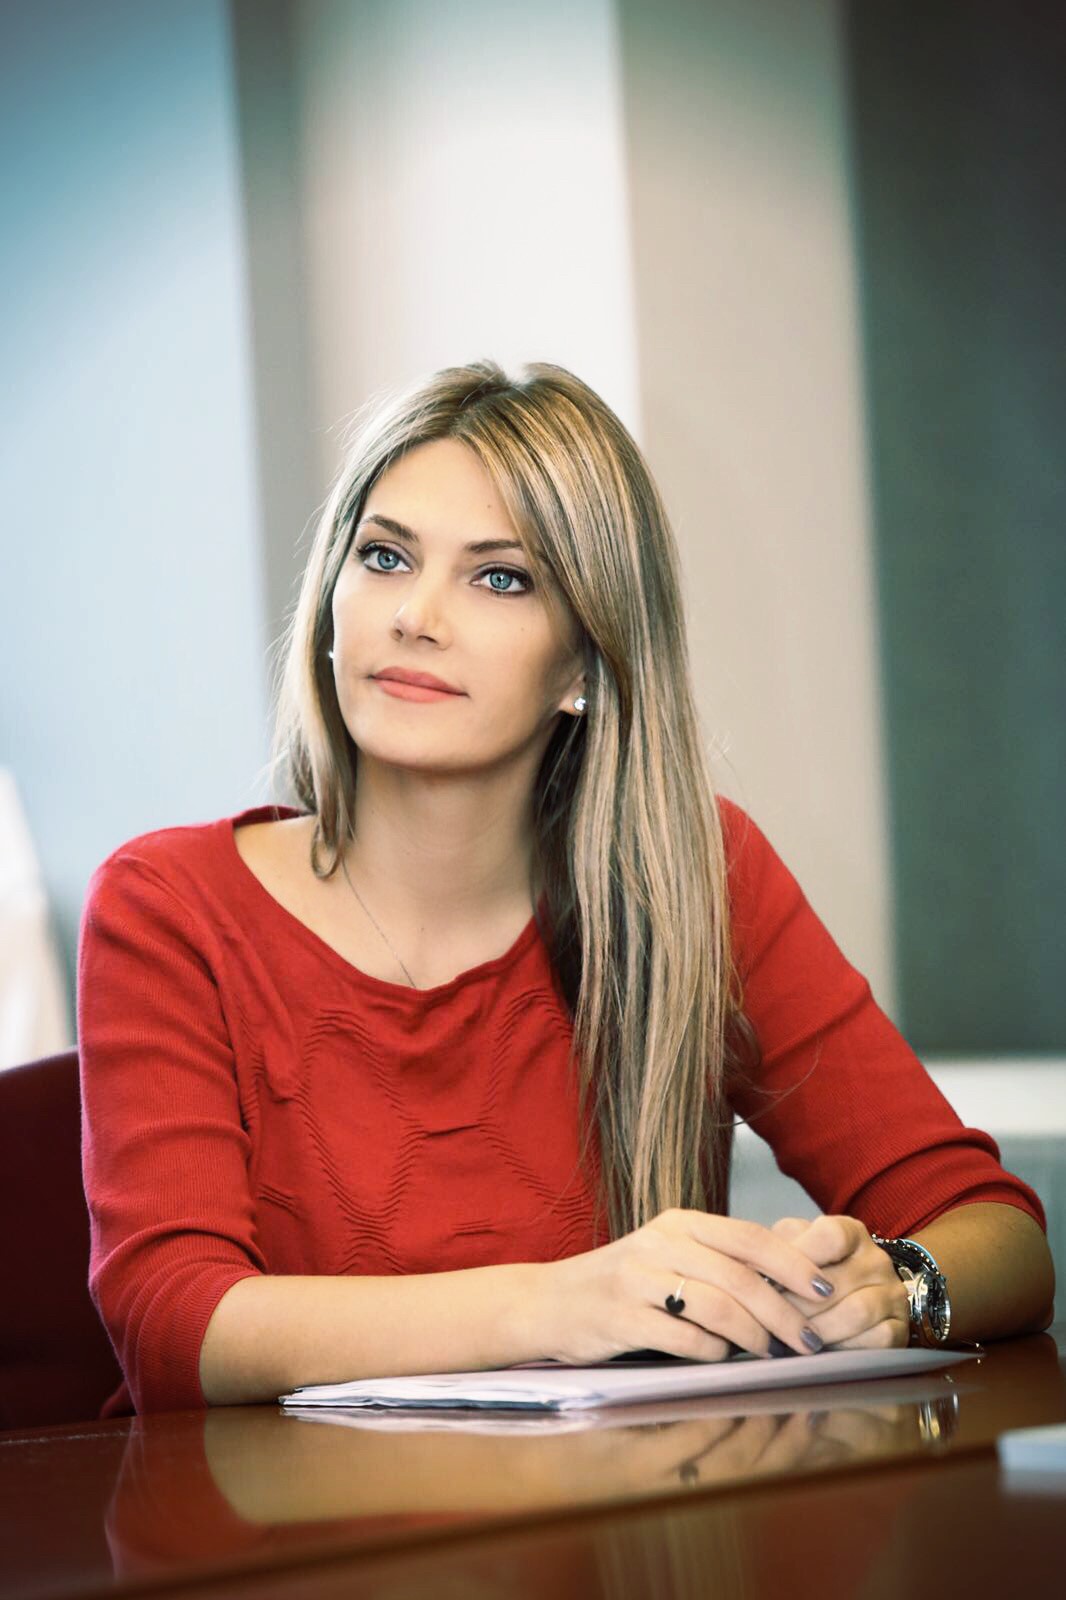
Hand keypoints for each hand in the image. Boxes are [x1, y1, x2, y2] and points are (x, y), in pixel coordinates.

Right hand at [538, 1208, 837, 1364]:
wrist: (550, 1302)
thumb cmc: (624, 1284)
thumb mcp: (669, 1255)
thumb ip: (719, 1262)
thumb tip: (792, 1286)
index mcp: (680, 1223)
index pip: (750, 1237)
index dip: (794, 1264)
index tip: (827, 1291)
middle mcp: (660, 1243)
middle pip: (741, 1276)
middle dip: (784, 1313)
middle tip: (810, 1341)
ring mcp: (638, 1279)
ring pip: (717, 1307)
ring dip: (754, 1337)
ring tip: (771, 1355)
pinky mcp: (621, 1317)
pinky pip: (684, 1338)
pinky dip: (713, 1353)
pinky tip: (722, 1361)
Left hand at [771, 1215, 909, 1349]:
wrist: (850, 1298)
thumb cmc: (811, 1271)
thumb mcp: (792, 1248)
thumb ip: (775, 1249)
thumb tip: (750, 1266)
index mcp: (850, 1232)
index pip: (831, 1236)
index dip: (799, 1258)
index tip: (770, 1280)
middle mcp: (877, 1260)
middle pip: (837, 1282)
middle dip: (797, 1305)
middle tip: (769, 1319)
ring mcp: (893, 1294)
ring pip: (857, 1313)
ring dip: (819, 1329)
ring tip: (791, 1338)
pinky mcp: (900, 1328)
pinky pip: (876, 1341)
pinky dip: (845, 1348)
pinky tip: (822, 1351)